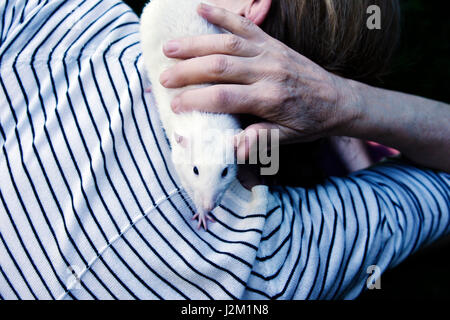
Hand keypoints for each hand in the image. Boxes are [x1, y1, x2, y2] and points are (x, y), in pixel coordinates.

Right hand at [160, 3, 356, 160]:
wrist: (338, 99)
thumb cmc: (309, 122)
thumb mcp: (287, 138)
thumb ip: (260, 140)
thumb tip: (232, 149)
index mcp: (270, 98)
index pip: (225, 97)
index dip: (196, 100)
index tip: (175, 105)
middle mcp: (268, 71)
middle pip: (220, 66)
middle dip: (187, 71)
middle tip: (163, 78)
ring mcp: (270, 52)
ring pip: (227, 42)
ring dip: (195, 44)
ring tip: (169, 48)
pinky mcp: (272, 42)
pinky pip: (245, 24)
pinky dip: (222, 15)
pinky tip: (200, 9)